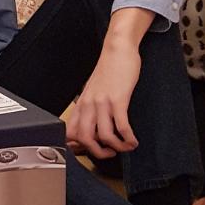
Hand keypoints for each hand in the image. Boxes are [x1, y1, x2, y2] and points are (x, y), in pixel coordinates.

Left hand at [65, 40, 141, 160]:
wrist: (117, 50)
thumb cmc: (108, 70)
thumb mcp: (93, 90)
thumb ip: (91, 107)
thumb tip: (93, 126)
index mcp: (81, 104)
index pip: (71, 131)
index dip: (78, 147)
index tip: (90, 152)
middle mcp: (89, 104)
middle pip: (84, 138)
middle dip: (98, 152)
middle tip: (109, 154)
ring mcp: (102, 102)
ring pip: (104, 135)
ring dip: (117, 147)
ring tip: (125, 147)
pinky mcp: (118, 99)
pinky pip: (122, 126)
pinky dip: (128, 138)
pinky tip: (133, 140)